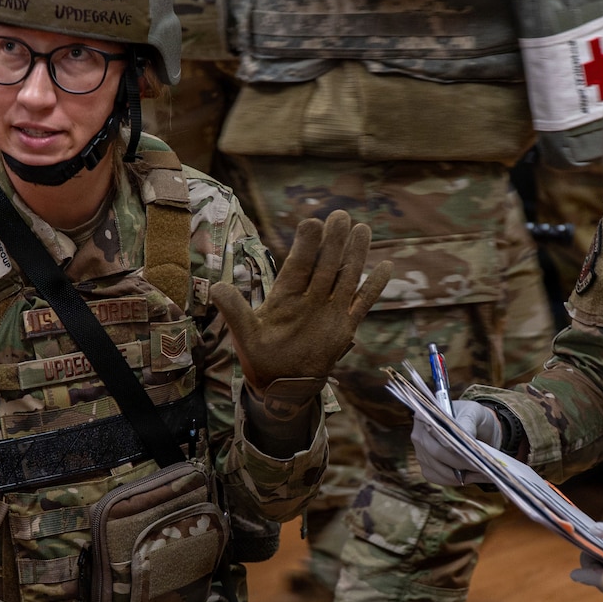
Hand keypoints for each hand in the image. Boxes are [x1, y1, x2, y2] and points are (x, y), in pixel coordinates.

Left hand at [212, 211, 390, 391]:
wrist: (282, 386)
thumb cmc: (261, 359)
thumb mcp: (245, 335)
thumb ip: (234, 311)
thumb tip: (216, 287)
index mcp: (286, 295)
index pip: (299, 264)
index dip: (306, 245)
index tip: (312, 223)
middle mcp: (310, 297)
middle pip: (325, 264)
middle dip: (333, 241)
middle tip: (340, 215)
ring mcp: (330, 309)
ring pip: (346, 276)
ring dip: (355, 254)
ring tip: (363, 228)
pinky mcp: (345, 325)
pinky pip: (362, 302)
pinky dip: (374, 286)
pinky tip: (386, 266)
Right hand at [412, 399, 501, 487]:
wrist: (475, 426)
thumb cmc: (473, 416)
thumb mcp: (474, 412)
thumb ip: (468, 423)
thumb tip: (466, 440)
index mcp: (426, 415)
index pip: (437, 434)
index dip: (453, 446)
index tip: (472, 455)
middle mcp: (419, 435)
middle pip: (437, 454)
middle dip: (461, 463)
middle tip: (483, 467)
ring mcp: (421, 453)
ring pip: (439, 470)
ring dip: (462, 475)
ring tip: (484, 473)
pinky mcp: (427, 468)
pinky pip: (440, 479)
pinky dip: (458, 480)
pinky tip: (474, 476)